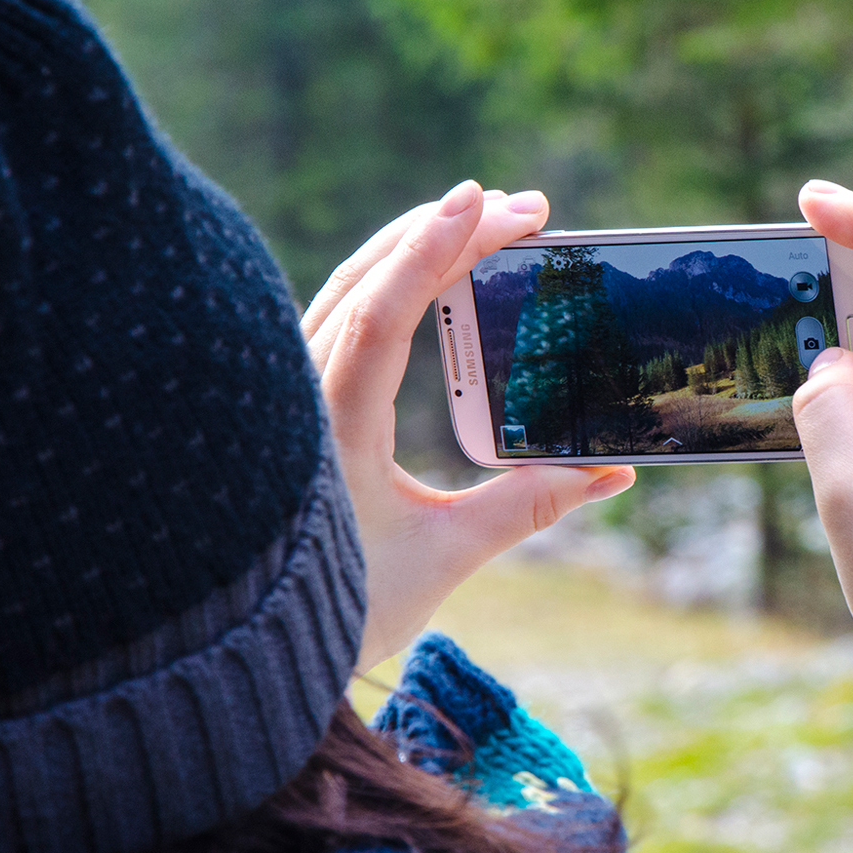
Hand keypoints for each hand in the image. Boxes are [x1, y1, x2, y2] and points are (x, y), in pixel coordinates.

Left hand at [303, 181, 636, 673]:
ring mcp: (291, 394)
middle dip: (445, 231)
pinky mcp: (295, 402)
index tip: (485, 201)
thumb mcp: (444, 557)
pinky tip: (423, 272)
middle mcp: (301, 397)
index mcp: (333, 428)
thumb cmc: (341, 608)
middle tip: (525, 208)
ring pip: (347, 291)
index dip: (435, 250)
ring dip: (414, 247)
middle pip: (367, 281)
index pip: (383, 313)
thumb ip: (526, 507)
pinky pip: (339, 317)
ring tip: (482, 219)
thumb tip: (609, 473)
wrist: (243, 651)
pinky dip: (387, 281)